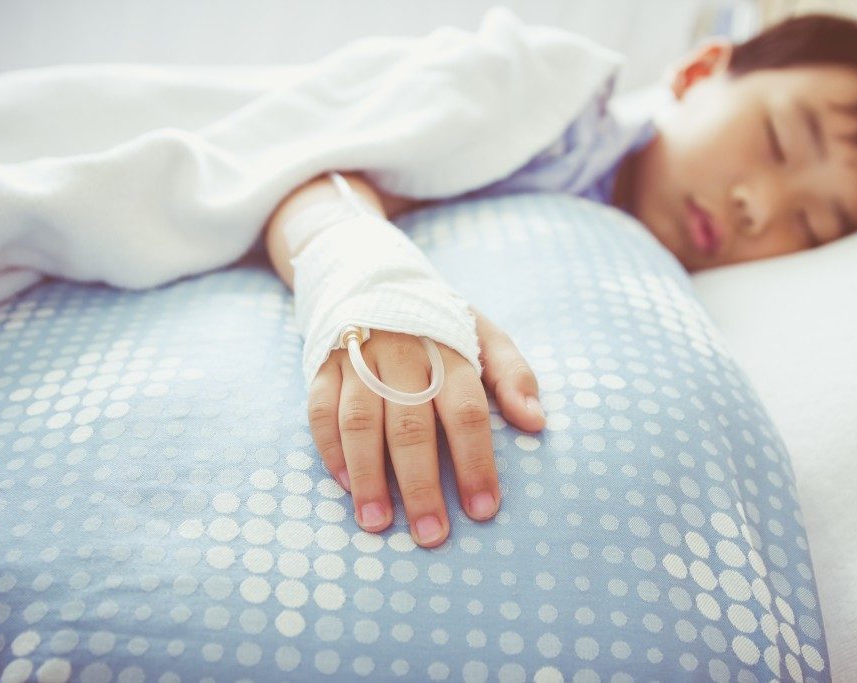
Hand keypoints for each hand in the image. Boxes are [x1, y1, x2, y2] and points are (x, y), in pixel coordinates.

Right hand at [306, 306, 544, 547]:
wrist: (372, 277)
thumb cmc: (439, 323)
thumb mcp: (485, 335)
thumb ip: (513, 375)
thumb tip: (536, 422)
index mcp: (448, 348)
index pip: (466, 412)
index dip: (475, 462)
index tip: (482, 509)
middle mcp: (400, 353)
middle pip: (410, 425)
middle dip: (421, 484)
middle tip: (431, 533)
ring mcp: (357, 359)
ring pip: (359, 422)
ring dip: (369, 476)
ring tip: (378, 523)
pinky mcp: (322, 366)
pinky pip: (320, 411)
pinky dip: (330, 449)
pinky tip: (346, 486)